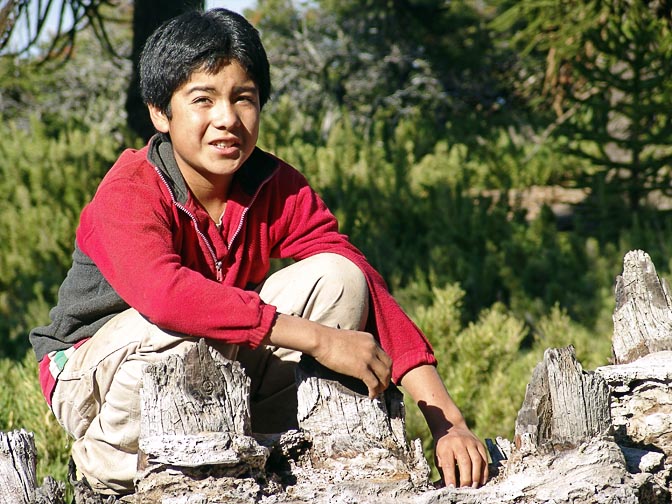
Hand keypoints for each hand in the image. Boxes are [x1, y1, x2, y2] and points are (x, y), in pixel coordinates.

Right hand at [264, 314, 391, 398]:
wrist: (321, 340)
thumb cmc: (329, 339)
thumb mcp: (350, 338)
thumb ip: (359, 346)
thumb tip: (358, 356)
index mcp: (370, 339)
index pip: (384, 355)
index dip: (384, 367)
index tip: (380, 375)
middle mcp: (372, 348)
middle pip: (388, 366)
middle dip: (387, 377)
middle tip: (382, 386)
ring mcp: (368, 358)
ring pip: (384, 376)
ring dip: (382, 386)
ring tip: (377, 392)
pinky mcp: (361, 369)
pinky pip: (373, 383)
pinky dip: (374, 391)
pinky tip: (371, 396)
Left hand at [399, 365, 488, 488]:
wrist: (452, 427)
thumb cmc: (443, 446)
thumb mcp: (438, 455)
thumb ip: (443, 469)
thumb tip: (446, 486)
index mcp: (445, 446)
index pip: (449, 464)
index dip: (450, 477)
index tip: (452, 488)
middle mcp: (459, 443)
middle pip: (464, 462)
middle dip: (466, 479)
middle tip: (466, 490)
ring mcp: (470, 443)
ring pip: (476, 460)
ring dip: (476, 476)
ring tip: (475, 487)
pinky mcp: (479, 444)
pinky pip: (484, 458)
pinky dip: (484, 471)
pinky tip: (482, 480)